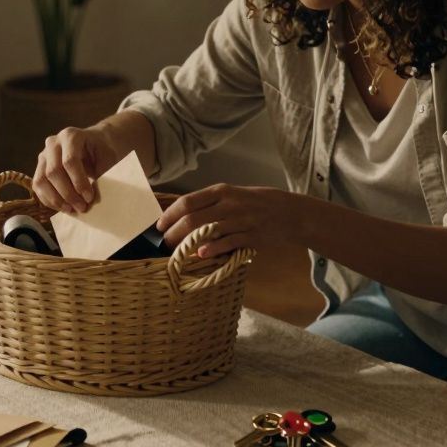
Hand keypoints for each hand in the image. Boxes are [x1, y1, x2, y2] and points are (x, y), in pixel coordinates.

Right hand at [32, 127, 120, 213]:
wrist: (94, 143)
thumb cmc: (102, 150)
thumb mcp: (108, 158)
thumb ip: (101, 175)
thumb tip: (91, 199)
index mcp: (71, 136)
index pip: (69, 161)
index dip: (79, 182)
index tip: (89, 197)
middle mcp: (53, 143)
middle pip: (53, 172)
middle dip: (68, 193)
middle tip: (81, 207)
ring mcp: (44, 155)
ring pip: (41, 180)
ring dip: (56, 199)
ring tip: (71, 210)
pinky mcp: (40, 167)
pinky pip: (38, 186)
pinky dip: (49, 200)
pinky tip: (63, 207)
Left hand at [156, 183, 313, 257]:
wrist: (288, 212)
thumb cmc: (254, 203)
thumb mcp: (231, 195)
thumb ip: (208, 204)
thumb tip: (179, 216)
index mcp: (220, 191)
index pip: (187, 202)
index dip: (170, 215)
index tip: (159, 226)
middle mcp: (229, 204)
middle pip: (192, 219)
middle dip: (174, 233)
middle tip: (165, 244)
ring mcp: (240, 220)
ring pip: (207, 231)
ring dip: (188, 244)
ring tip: (177, 253)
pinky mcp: (251, 236)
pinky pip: (227, 243)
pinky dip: (212, 249)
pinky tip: (200, 254)